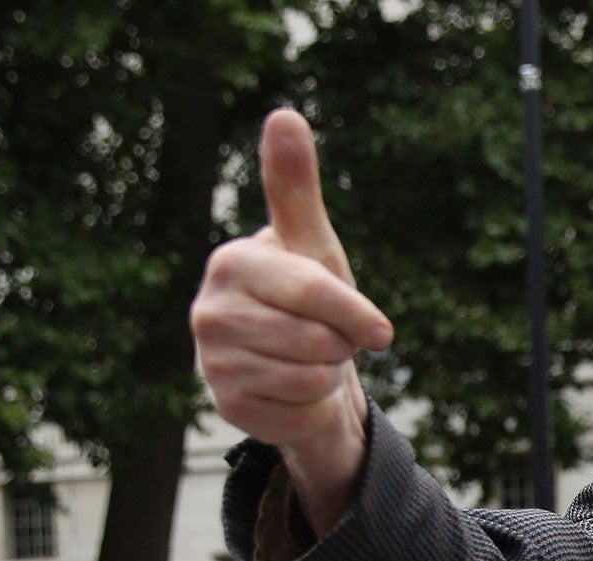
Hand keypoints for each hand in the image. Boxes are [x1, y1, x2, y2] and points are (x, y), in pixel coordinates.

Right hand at [190, 109, 392, 528]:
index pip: (312, 291)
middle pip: (316, 340)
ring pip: (310, 379)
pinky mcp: (227, 406)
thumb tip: (285, 114)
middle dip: (341, 345)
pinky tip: (296, 390)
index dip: (356, 314)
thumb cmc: (307, 296)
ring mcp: (212, 362)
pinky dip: (315, 406)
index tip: (383, 332)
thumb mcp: (311, 243)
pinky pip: (301, 412)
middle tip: (327, 337)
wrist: (295, 364)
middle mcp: (209, 312)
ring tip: (311, 360)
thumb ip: (294, 186)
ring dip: (329, 375)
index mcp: (233, 264)